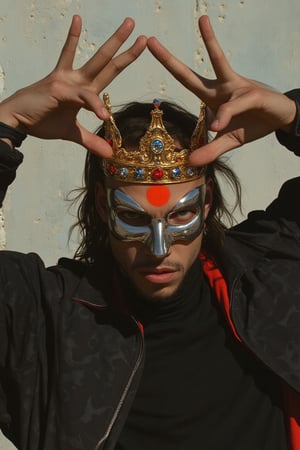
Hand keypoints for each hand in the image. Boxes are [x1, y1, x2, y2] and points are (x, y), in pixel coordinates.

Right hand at [0, 15, 146, 155]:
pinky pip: (80, 93)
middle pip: (105, 60)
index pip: (108, 71)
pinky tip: (79, 25)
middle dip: (122, 43)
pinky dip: (92, 100)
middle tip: (136, 24)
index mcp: (83, 88)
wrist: (19, 120)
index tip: (138, 45)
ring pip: (97, 62)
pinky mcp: (59, 88)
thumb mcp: (72, 133)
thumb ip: (90, 140)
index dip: (123, 58)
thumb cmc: (42, 121)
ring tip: (130, 29)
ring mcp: (69, 80)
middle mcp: (77, 79)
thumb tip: (109, 154)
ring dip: (114, 45)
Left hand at [147, 15, 296, 164]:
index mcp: (212, 98)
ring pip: (219, 63)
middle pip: (189, 74)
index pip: (186, 83)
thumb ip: (210, 151)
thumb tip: (190, 163)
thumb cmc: (252, 124)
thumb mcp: (228, 142)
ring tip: (202, 21)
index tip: (152, 67)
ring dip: (211, 41)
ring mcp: (236, 87)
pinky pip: (234, 105)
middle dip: (169, 59)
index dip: (169, 73)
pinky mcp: (252, 94)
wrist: (280, 119)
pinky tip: (217, 126)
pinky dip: (224, 116)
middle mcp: (220, 88)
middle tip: (151, 41)